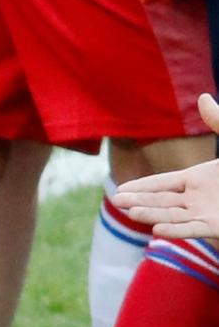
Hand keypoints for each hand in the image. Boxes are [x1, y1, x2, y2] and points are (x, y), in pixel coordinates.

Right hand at [113, 94, 218, 239]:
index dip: (143, 187)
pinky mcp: (218, 228)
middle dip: (140, 202)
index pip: (164, 183)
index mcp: (200, 179)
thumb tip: (202, 96)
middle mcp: (200, 199)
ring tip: (128, 212)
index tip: (121, 189)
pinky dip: (177, 231)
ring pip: (173, 216)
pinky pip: (194, 230)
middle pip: (163, 201)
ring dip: (151, 215)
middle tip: (117, 201)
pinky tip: (157, 230)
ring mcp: (208, 214)